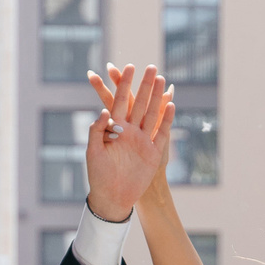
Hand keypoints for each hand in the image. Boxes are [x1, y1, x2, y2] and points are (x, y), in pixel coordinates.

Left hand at [82, 63, 173, 223]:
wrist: (113, 197)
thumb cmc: (98, 175)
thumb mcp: (93, 151)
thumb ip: (96, 130)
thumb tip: (104, 110)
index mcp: (114, 128)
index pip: (119, 101)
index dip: (124, 84)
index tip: (129, 67)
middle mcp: (129, 131)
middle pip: (139, 103)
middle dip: (145, 85)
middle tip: (151, 68)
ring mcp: (142, 140)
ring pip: (152, 114)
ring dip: (157, 97)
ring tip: (163, 80)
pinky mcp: (153, 152)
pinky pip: (161, 132)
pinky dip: (167, 119)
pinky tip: (171, 105)